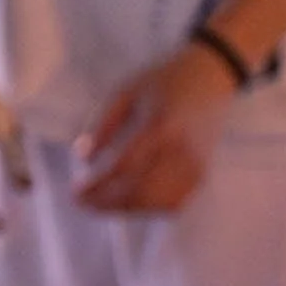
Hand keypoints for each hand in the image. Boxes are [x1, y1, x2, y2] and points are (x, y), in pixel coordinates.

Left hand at [74, 45, 238, 216]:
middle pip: (139, 191)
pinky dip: (148, 208)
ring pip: (155, 203)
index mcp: (160, 125)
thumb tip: (83, 158)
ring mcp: (194, 165)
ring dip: (125, 209)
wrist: (210, 76)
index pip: (125, 167)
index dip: (98, 185)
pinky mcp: (201, 173)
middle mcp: (180, 150)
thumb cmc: (164, 80)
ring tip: (102, 202)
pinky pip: (173, 204)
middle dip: (107, 204)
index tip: (76, 191)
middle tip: (83, 203)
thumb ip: (102, 123)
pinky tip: (130, 200)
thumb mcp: (126, 91)